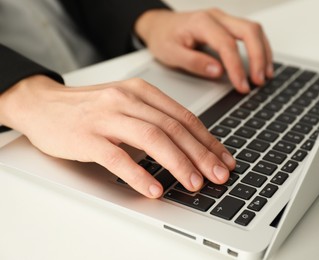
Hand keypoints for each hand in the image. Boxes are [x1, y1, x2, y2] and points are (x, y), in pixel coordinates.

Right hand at [0, 76, 235, 197]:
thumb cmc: (90, 108)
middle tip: (218, 175)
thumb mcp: (127, 104)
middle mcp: (127, 101)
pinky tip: (153, 188)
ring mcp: (107, 118)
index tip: (223, 159)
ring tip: (194, 183)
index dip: (208, 140)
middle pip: (173, 128)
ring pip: (151, 139)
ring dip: (178, 163)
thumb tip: (189, 146)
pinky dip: (138, 174)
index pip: (184, 117)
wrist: (44, 104)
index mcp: (142, 92)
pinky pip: (117, 157)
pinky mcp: (87, 137)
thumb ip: (155, 119)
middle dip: (201, 154)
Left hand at [135, 8, 272, 93]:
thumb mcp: (171, 54)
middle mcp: (216, 17)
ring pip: (253, 30)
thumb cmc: (164, 38)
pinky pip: (250, 33)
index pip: (227, 44)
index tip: (242, 86)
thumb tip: (218, 71)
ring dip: (263, 52)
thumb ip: (194, 62)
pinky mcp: (228, 26)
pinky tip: (262, 64)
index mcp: (201, 23)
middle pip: (248, 31)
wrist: (159, 26)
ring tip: (265, 75)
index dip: (237, 67)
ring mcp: (224, 20)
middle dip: (258, 57)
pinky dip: (260, 48)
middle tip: (258, 81)